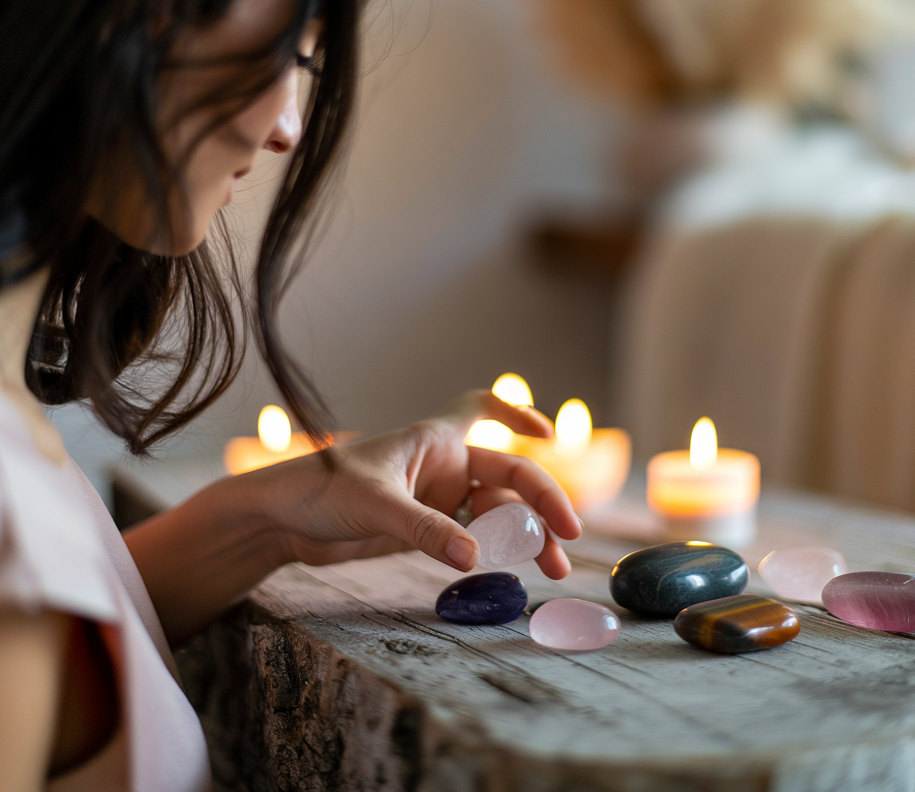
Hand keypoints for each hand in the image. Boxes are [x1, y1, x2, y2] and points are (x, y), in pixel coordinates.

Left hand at [254, 391, 581, 579]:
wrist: (281, 522)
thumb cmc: (319, 490)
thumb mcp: (374, 505)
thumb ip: (425, 529)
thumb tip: (476, 558)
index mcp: (433, 440)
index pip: (482, 409)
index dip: (519, 416)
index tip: (548, 435)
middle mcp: (442, 465)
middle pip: (508, 478)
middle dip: (542, 506)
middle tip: (567, 540)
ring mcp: (436, 498)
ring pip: (496, 513)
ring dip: (525, 537)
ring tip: (550, 568)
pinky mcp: (426, 530)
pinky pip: (473, 538)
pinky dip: (496, 552)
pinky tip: (511, 572)